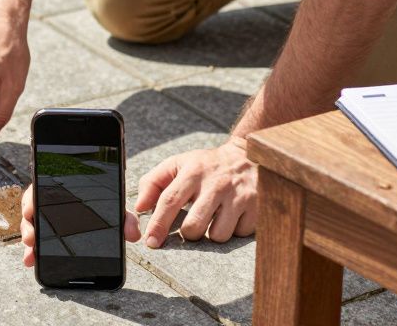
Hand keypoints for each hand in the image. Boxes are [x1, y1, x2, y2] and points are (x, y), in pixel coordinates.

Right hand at [19, 185, 140, 266]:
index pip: (40, 190)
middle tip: (31, 238)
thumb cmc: (106, 206)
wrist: (104, 207)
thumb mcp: (115, 210)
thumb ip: (125, 220)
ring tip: (31, 256)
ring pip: (32, 227)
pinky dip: (33, 250)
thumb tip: (134, 235)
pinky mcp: (44, 232)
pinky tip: (32, 261)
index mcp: (62, 190)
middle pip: (32, 211)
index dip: (32, 201)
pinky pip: (36, 240)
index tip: (30, 211)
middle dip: (29, 226)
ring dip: (29, 241)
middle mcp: (49, 202)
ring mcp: (45, 218)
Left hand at [134, 137, 257, 245]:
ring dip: (212, 234)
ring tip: (214, 218)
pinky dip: (233, 230)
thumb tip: (139, 207)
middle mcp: (216, 183)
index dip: (158, 224)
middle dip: (188, 234)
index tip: (151, 242)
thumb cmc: (206, 165)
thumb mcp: (178, 164)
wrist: (247, 155)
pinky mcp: (256, 206)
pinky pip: (239, 234)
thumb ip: (153, 182)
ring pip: (217, 235)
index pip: (170, 201)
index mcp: (193, 172)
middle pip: (193, 226)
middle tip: (192, 224)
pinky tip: (232, 215)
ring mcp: (238, 195)